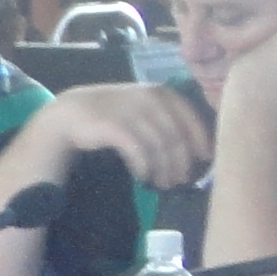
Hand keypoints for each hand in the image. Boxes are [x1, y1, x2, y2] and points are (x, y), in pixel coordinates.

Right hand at [40, 83, 213, 190]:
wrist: (72, 112)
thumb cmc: (114, 114)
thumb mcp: (144, 109)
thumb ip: (167, 120)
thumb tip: (196, 149)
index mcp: (161, 92)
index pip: (190, 118)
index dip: (200, 140)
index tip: (204, 160)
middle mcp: (149, 98)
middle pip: (175, 137)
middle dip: (180, 163)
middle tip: (178, 181)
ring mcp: (131, 111)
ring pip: (159, 147)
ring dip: (162, 170)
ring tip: (161, 183)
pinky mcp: (115, 126)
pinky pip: (138, 152)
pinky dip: (143, 167)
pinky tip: (142, 176)